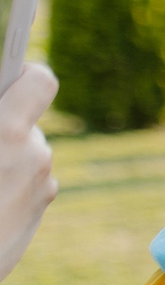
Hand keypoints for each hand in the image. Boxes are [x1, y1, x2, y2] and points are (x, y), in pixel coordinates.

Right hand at [0, 62, 57, 284]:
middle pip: (23, 123)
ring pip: (23, 153)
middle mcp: (35, 155)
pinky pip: (23, 181)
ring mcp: (41, 185)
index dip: (25, 74)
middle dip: (0, 126)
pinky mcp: (39, 209)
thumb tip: (1, 107)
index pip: (40, 81)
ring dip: (1, 157)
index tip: (9, 77)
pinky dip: (5, 183)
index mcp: (8, 131)